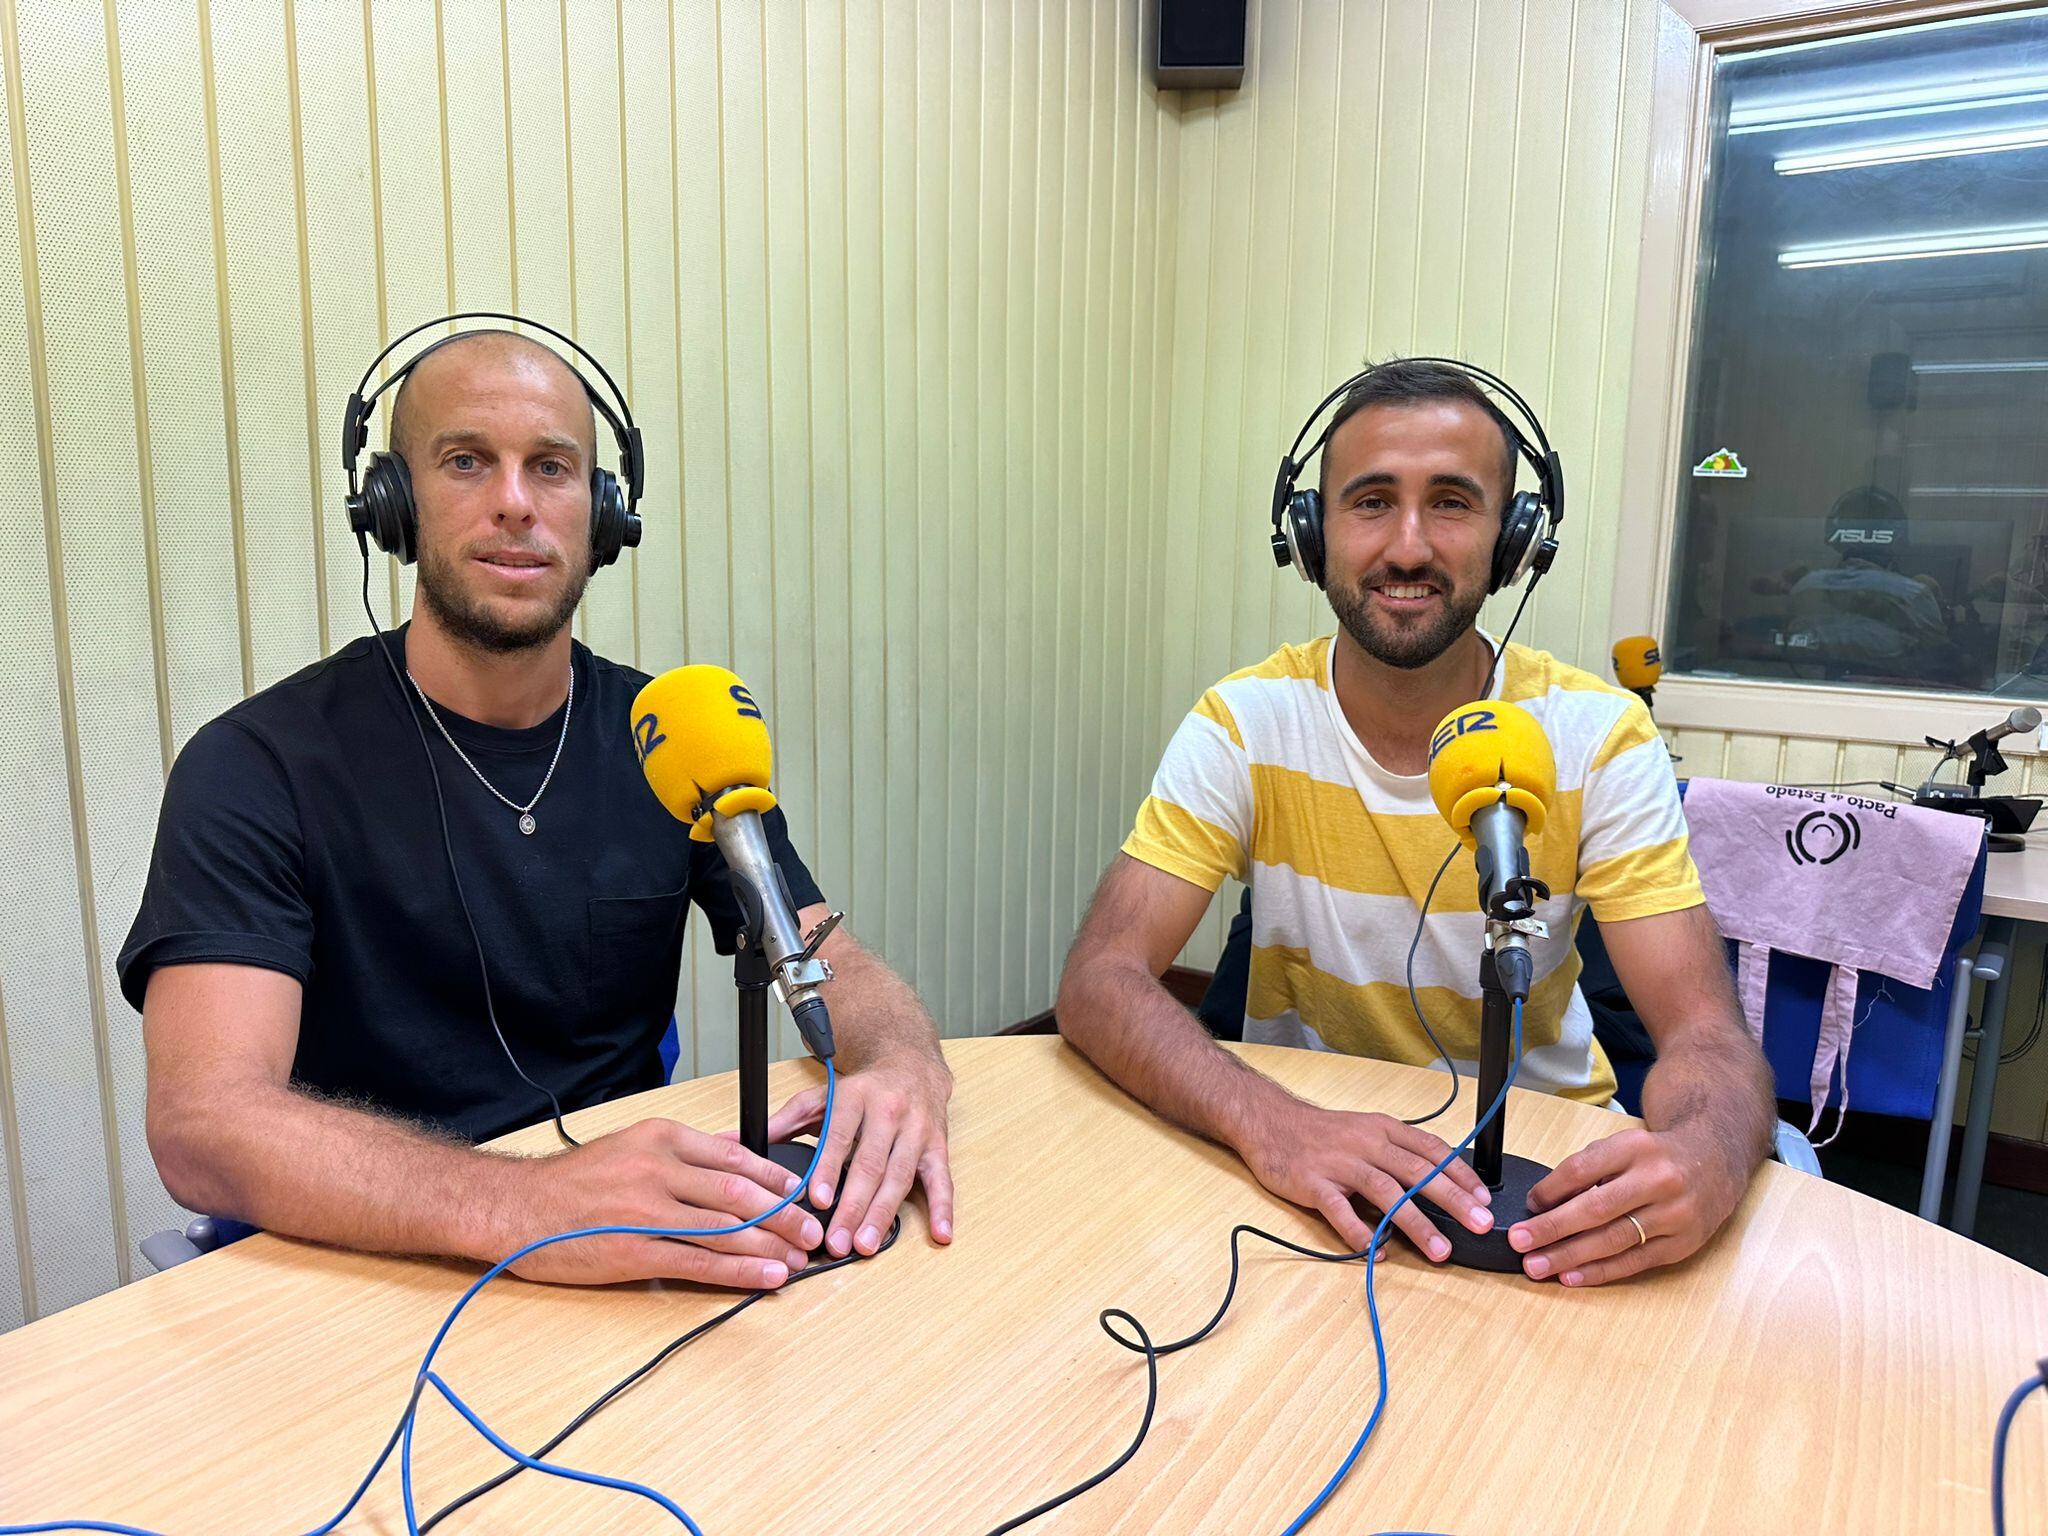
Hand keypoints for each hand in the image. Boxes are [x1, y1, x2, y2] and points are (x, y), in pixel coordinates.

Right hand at [500, 1117, 822, 1287]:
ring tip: (799, 1257)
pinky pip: (698, 1263)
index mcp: (661, 1138)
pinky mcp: (634, 1252)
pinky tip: (765, 1277)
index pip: (736, 1157)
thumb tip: (734, 1154)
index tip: (803, 1192)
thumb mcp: (630, 1146)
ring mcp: (647, 1211)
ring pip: (725, 1229)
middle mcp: (659, 1169)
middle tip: (813, 1231)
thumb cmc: (572, 1182)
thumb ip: (682, 1153)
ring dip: (770, 1245)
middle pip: (740, 1193)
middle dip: (785, 1214)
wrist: (516, 1208)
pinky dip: (739, 1271)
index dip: (777, 1178)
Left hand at [764, 1050, 953, 1256]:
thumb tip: (734, 1142)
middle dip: (853, 1206)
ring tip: (867, 1245)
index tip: (815, 1198)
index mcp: (855, 1099)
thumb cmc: (861, 1089)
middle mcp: (888, 1112)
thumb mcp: (819, 1096)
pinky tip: (940, 1234)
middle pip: (870, 1164)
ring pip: (900, 1176)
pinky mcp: (938, 1145)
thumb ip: (781, 1122)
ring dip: (884, 1213)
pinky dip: (944, 1208)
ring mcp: (917, 1130)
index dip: (828, 1168)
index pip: (838, 1136)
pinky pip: (942, 1179)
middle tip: (838, 1241)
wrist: (910, 1061)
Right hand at [1237, 1103, 1493, 1259]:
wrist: (1270, 1121)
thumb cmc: (1323, 1133)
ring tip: (1439, 1250)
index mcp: (1383, 1130)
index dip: (1460, 1175)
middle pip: (1416, 1172)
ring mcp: (1339, 1164)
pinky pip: (1339, 1211)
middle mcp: (1366, 1144)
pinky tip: (1378, 1252)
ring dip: (1416, 1222)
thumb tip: (1440, 1183)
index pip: (1430, 1150)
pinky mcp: (1313, 1183)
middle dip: (1452, 1200)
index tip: (1484, 1200)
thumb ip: (1398, 1153)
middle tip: (1479, 1224)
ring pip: (1385, 1192)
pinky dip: (1360, 1232)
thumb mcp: (1366, 1131)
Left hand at [1509, 1125, 1745, 1286]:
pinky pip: (1634, 1262)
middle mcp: (1657, 1179)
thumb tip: (1545, 1203)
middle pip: (1596, 1208)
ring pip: (1613, 1239)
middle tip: (1520, 1242)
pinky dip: (1600, 1271)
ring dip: (1570, 1256)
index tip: (1528, 1207)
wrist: (1715, 1160)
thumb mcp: (1623, 1146)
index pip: (1583, 1169)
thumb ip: (1588, 1170)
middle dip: (1553, 1228)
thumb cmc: (1657, 1156)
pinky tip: (1572, 1276)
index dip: (1551, 1190)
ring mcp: (1674, 1214)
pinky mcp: (1682, 1243)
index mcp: (1635, 1148)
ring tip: (1537, 1265)